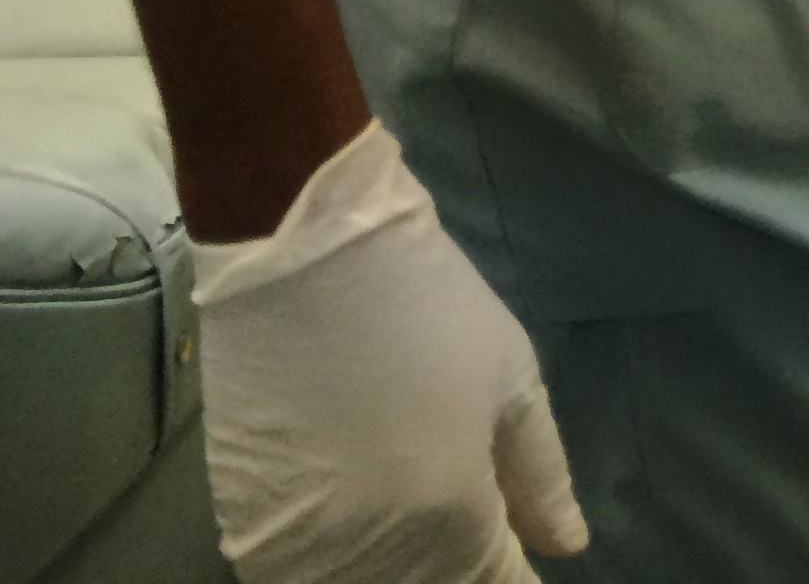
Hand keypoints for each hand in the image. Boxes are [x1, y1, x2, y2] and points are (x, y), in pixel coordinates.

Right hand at [195, 122, 587, 581]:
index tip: (515, 557)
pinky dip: (331, 558)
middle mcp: (371, 557)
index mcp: (450, 523)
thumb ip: (541, 479)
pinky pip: (295, 574)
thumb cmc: (429, 309)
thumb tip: (566, 548)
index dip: (509, 576)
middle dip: (454, 571)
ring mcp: (297, 550)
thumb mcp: (511, 384)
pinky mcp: (242, 529)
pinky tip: (352, 510)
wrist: (306, 256)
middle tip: (467, 518)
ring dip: (392, 568)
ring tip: (410, 501)